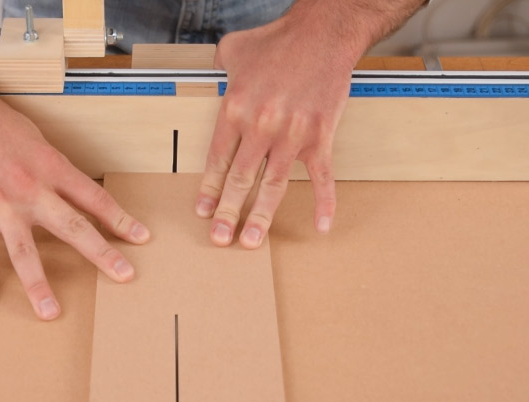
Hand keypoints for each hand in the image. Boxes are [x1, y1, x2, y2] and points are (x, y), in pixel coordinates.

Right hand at [0, 91, 149, 319]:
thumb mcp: (36, 139)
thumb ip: (53, 170)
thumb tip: (71, 194)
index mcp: (51, 167)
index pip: (94, 198)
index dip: (120, 219)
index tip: (141, 238)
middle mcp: (29, 188)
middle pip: (71, 226)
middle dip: (100, 253)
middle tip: (123, 275)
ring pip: (24, 250)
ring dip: (38, 284)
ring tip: (51, 311)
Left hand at [196, 9, 366, 247]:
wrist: (322, 33)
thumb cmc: (278, 41)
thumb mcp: (231, 51)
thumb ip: (216, 72)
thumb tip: (209, 78)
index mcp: (235, 109)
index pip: (217, 160)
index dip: (209, 190)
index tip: (204, 212)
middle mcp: (261, 126)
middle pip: (240, 179)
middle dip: (228, 213)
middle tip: (220, 238)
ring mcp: (292, 135)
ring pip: (273, 185)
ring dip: (262, 217)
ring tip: (251, 241)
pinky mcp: (320, 136)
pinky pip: (322, 177)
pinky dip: (323, 203)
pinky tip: (321, 226)